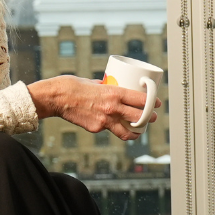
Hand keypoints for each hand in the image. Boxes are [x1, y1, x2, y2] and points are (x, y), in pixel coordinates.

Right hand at [30, 75, 156, 139]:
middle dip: (149, 117)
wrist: (56, 98)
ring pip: (127, 131)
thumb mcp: (94, 82)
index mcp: (114, 93)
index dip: (153, 103)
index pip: (141, 100)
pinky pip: (109, 130)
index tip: (158, 104)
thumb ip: (105, 87)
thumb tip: (112, 86)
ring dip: (136, 131)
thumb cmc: (72, 86)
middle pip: (139, 116)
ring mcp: (105, 121)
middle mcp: (112, 108)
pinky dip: (112, 128)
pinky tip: (113, 127)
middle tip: (152, 117)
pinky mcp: (96, 129)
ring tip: (140, 131)